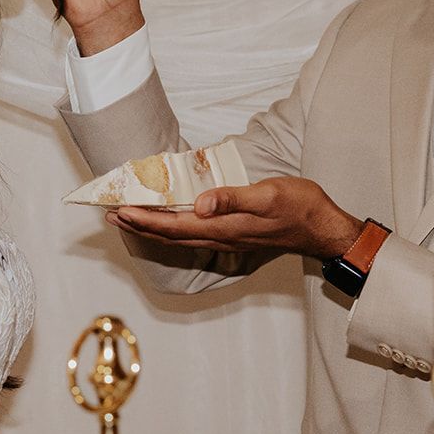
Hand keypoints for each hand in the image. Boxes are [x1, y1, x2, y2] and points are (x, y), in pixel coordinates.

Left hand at [107, 177, 365, 259]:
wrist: (322, 228)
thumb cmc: (298, 206)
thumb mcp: (267, 195)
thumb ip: (232, 199)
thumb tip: (199, 204)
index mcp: (223, 227)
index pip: (174, 226)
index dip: (145, 220)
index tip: (119, 211)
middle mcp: (220, 237)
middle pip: (170, 235)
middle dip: (139, 226)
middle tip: (111, 216)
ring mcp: (227, 239)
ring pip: (180, 237)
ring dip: (153, 229)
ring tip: (130, 219)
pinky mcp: (234, 235)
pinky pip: (193, 235)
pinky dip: (173, 229)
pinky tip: (170, 222)